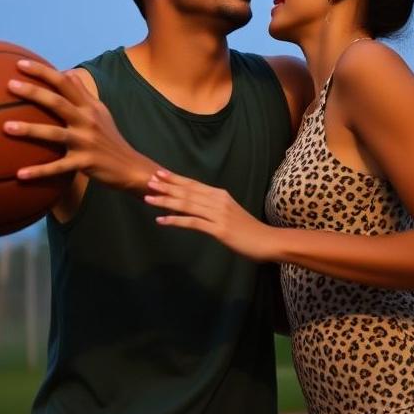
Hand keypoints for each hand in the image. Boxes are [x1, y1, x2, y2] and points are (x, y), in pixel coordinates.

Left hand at [4, 60, 153, 193]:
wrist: (131, 166)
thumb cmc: (110, 138)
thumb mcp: (100, 112)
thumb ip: (82, 93)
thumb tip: (67, 72)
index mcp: (89, 106)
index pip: (65, 82)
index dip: (43, 72)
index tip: (21, 64)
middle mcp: (87, 120)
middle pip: (57, 102)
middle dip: (33, 92)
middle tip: (9, 85)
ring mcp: (86, 142)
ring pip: (54, 133)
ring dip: (29, 130)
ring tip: (5, 127)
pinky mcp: (84, 163)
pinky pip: (58, 168)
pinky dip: (39, 171)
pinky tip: (19, 175)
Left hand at [144, 169, 275, 262]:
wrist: (266, 240)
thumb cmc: (247, 229)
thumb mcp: (229, 211)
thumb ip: (214, 206)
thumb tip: (197, 203)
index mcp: (219, 194)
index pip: (193, 183)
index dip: (175, 178)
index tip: (159, 173)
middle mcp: (217, 200)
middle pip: (187, 191)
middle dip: (166, 186)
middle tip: (148, 181)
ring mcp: (218, 214)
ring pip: (187, 205)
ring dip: (166, 201)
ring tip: (148, 199)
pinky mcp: (218, 229)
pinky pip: (192, 223)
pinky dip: (175, 221)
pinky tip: (161, 221)